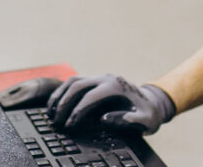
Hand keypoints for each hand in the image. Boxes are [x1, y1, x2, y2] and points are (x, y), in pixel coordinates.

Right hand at [46, 74, 175, 133]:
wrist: (151, 101)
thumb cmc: (148, 113)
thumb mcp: (145, 120)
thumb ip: (128, 120)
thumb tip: (104, 119)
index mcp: (116, 86)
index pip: (90, 97)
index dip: (77, 111)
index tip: (69, 125)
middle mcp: (105, 78)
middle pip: (77, 85)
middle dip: (64, 103)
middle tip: (56, 121)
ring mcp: (99, 77)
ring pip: (73, 81)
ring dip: (60, 95)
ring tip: (50, 113)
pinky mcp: (95, 80)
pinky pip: (74, 82)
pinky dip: (62, 92)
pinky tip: (55, 105)